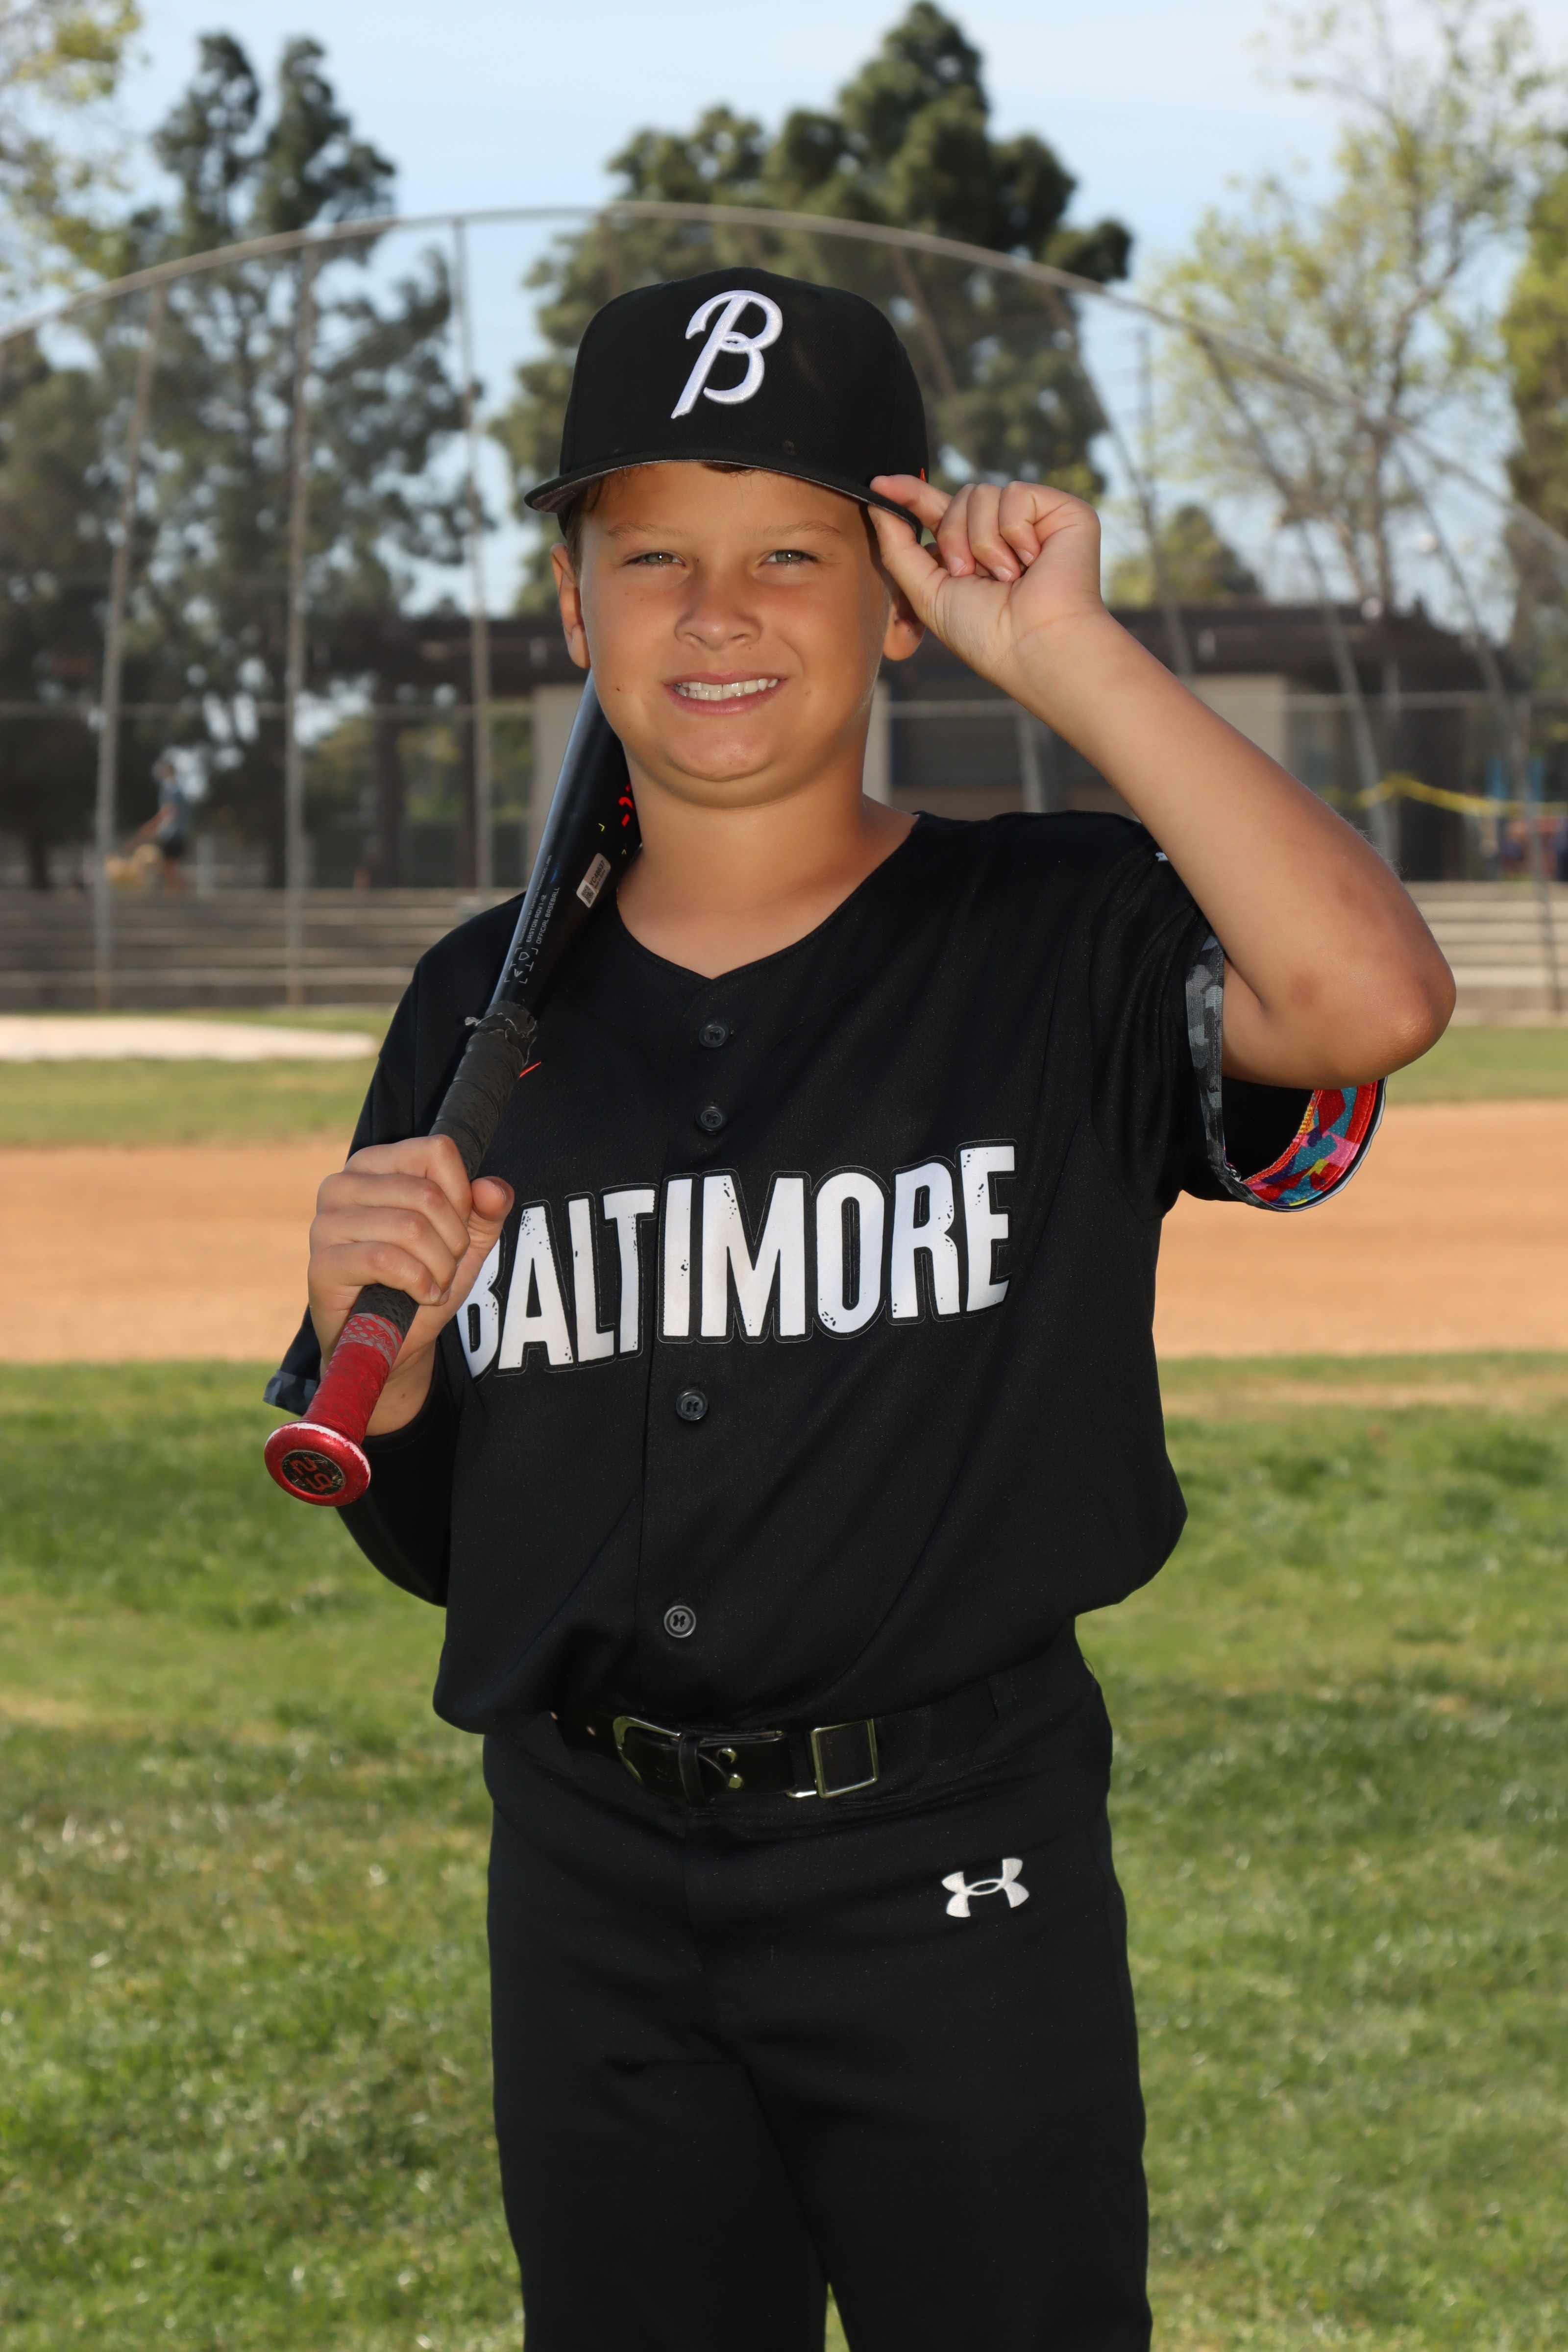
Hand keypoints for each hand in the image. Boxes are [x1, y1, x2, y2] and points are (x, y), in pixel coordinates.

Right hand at [307, 1137, 512, 1430]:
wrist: (390, 1339)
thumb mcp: (465, 1241)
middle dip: (452, 1240)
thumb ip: (487, 1210)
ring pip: (410, 1228)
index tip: (455, 1227)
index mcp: (375, 1165)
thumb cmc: (422, 1280)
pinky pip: (386, 1260)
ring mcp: (326, 1223)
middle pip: (427, 1194)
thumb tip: (492, 1189)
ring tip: (431, 1283)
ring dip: (438, 1267)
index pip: (436, 1151)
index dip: (461, 1195)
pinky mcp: (322, 1263)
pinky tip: (419, 1296)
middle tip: (442, 1265)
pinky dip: (418, 1283)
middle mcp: (343, 1184)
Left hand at [868, 475, 1108, 703]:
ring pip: (983, 493)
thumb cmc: (984, 634)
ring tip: (1006, 578)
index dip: (909, 495)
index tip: (878, 484)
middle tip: (971, 576)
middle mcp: (1003, 534)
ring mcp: (1034, 521)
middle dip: (954, 538)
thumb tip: (877, 499)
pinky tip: (1032, 561)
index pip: (938, 511)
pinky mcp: (1062, 511)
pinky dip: (1015, 531)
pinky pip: (1015, 493)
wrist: (1034, 646)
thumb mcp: (927, 592)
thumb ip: (899, 547)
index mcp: (973, 553)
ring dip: (983, 542)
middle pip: (958, 497)